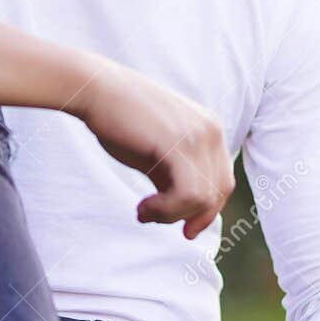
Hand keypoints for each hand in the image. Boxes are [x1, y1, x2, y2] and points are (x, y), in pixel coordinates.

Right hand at [72, 59, 234, 240]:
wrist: (96, 90)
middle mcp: (212, 131)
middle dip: (190, 216)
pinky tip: (143, 207)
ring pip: (203, 199)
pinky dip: (166, 210)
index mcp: (210, 130)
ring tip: (144, 211)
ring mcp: (198, 136)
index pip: (223, 182)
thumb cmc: (121, 122)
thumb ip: (176, 178)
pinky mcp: (179, 144)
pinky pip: (189, 195)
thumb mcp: (157, 155)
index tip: (184, 230)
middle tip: (155, 219)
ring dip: (171, 215)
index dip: (206, 212)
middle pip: (218, 192)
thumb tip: (187, 216)